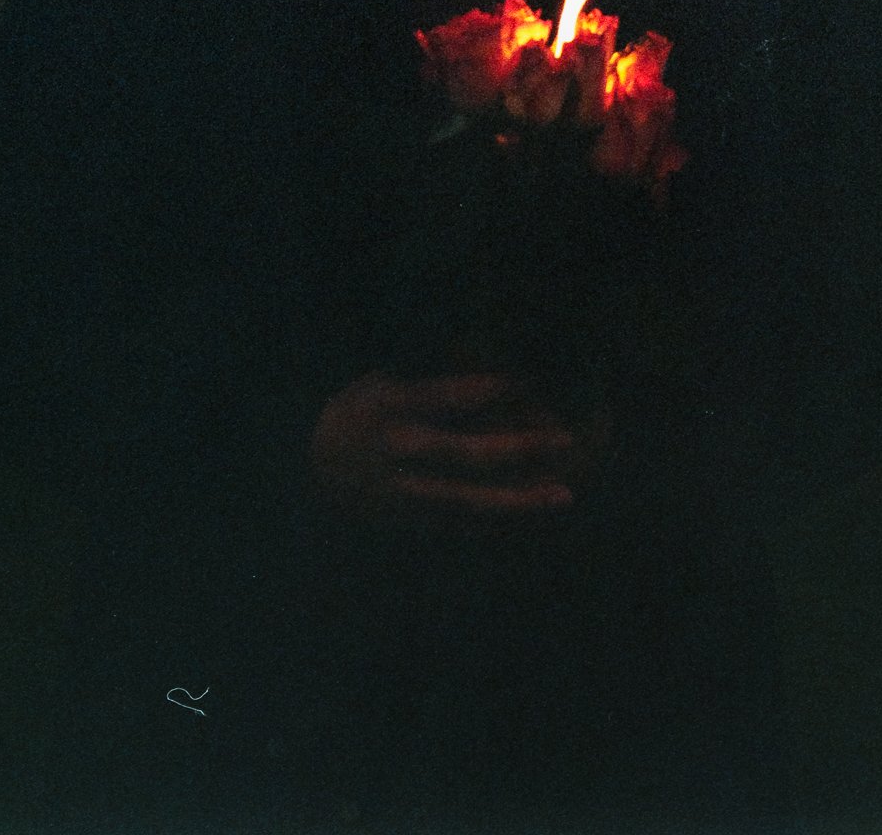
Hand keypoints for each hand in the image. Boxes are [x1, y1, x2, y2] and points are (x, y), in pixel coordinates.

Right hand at [307, 370, 612, 528]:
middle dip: (520, 447)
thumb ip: (427, 378)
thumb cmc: (359, 409)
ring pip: (470, 499)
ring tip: (563, 493)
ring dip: (521, 499)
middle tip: (567, 438)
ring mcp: (404, 491)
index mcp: (390, 406)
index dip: (490, 388)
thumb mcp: (381, 380)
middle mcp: (399, 452)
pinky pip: (462, 525)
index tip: (531, 379)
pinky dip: (501, 522)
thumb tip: (486, 356)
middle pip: (467, 454)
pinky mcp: (409, 519)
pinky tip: (534, 516)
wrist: (314, 465)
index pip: (447, 397)